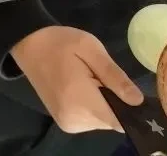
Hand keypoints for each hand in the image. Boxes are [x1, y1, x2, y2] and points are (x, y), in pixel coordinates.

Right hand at [11, 26, 143, 132]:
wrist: (27, 44)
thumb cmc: (60, 43)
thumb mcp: (90, 48)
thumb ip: (114, 75)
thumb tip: (138, 101)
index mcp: (81, 101)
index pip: (121, 121)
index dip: (132, 109)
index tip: (126, 90)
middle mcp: (75, 119)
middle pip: (113, 120)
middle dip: (114, 101)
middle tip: (98, 76)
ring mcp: (68, 123)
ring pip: (103, 121)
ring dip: (103, 104)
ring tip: (88, 80)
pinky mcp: (64, 123)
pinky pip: (91, 120)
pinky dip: (93, 107)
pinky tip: (81, 88)